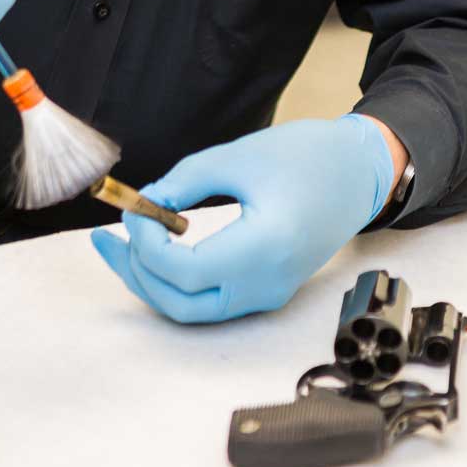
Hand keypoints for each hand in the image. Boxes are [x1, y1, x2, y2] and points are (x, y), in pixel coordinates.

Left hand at [91, 114, 395, 322]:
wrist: (359, 171)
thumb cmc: (308, 156)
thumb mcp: (239, 156)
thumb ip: (186, 181)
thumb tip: (147, 204)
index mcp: (264, 248)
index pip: (185, 270)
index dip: (148, 244)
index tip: (135, 210)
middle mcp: (267, 283)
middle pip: (182, 304)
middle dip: (137, 273)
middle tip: (107, 238)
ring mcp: (269, 293)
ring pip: (194, 309)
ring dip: (153, 281)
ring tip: (122, 245)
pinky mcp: (268, 289)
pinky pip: (211, 300)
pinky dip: (178, 281)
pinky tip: (159, 250)